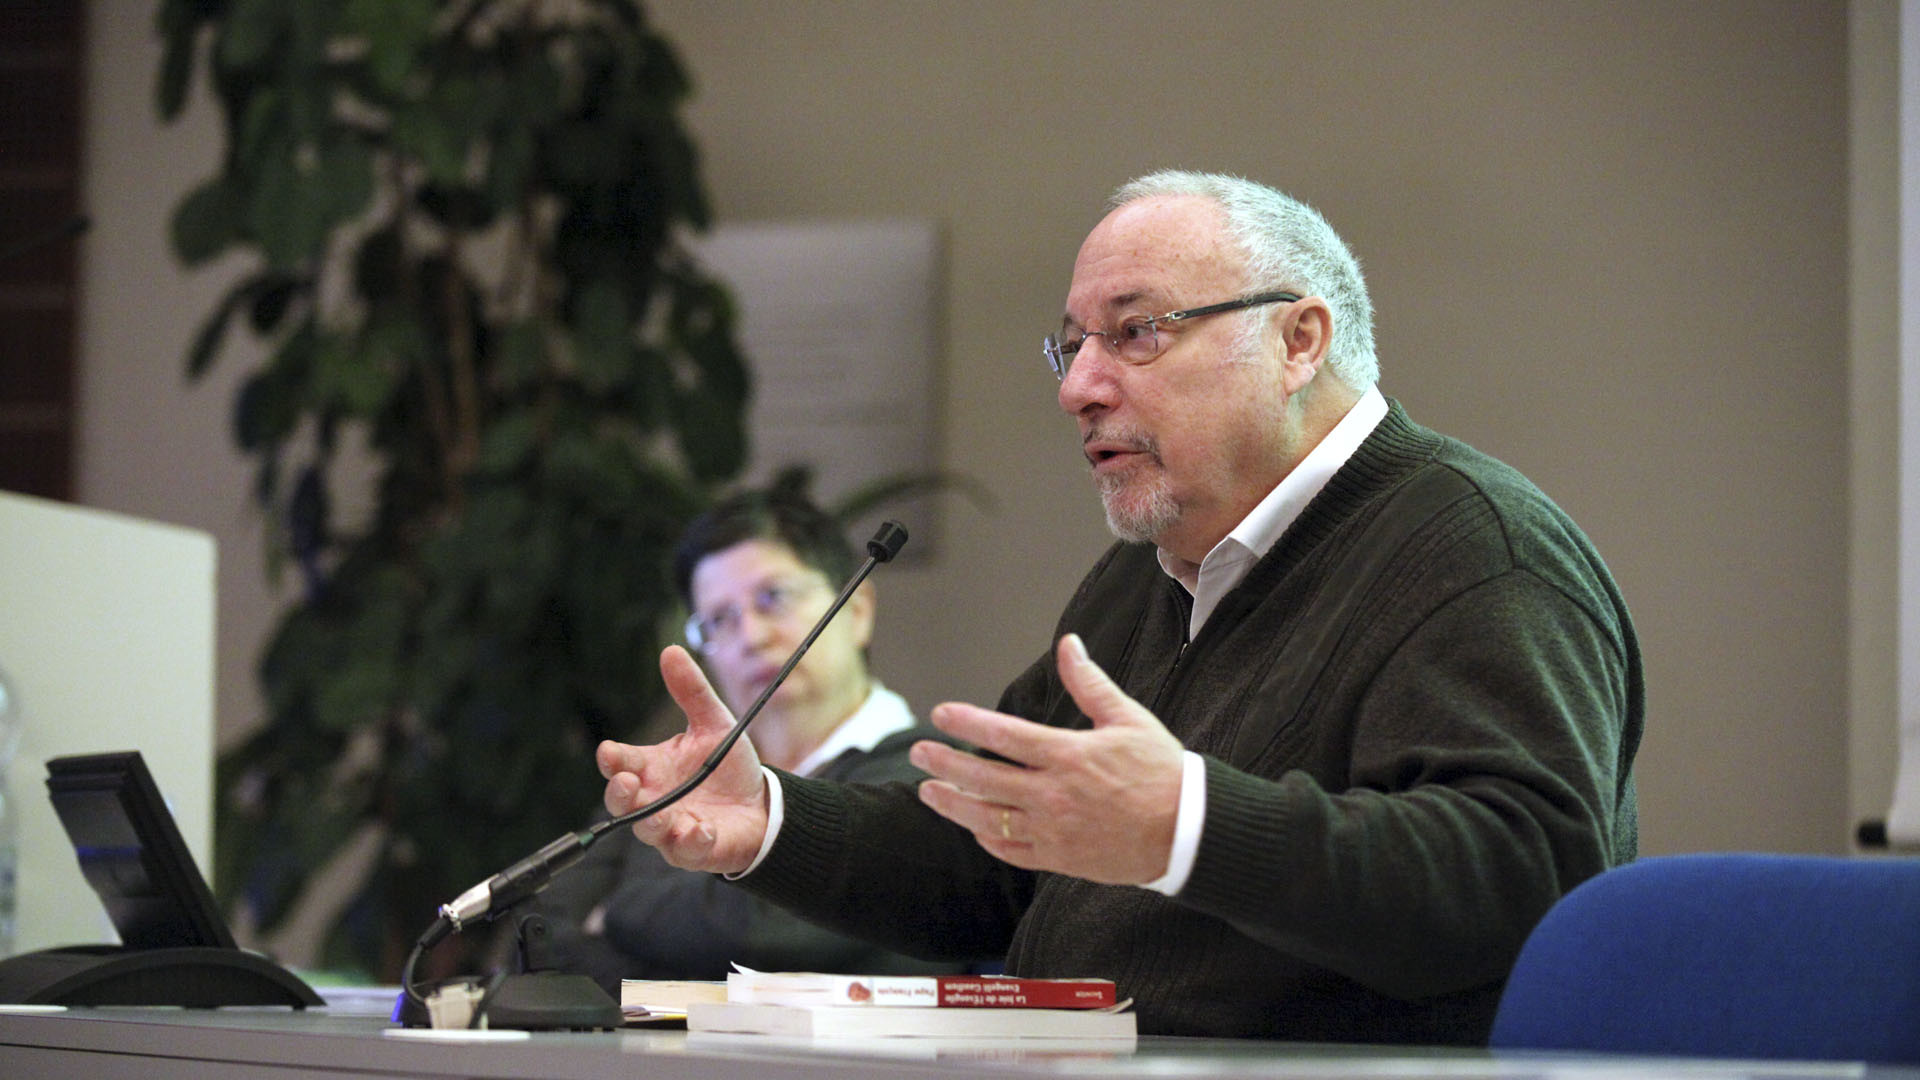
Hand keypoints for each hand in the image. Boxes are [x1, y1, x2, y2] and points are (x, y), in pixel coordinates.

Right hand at [597, 645, 769, 874]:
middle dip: (619, 793)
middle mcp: (653, 798)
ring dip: (651, 821)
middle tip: (627, 782)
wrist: (761, 805)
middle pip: (621, 800)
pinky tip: (700, 828)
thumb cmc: (728, 767)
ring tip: (662, 814)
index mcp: (652, 767)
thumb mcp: (714, 723)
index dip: (612, 759)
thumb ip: (692, 692)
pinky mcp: (692, 850)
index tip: (610, 752)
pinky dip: (690, 840)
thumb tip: (671, 651)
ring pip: (647, 830)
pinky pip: (683, 850)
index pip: (621, 762)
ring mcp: (669, 827)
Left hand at [909, 633, 1185, 884]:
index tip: (940, 714)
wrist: (1188, 831)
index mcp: (1070, 755)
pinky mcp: (1061, 858)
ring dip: (954, 805)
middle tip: (917, 752)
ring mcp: (1055, 831)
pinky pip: (1013, 851)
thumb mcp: (1129, 718)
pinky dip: (988, 839)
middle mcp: (1055, 794)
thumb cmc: (1161, 771)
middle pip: (985, 779)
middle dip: (945, 764)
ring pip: (990, 819)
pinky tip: (973, 827)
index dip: (968, 722)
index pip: (1005, 736)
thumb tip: (1069, 643)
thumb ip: (1090, 683)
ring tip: (928, 791)